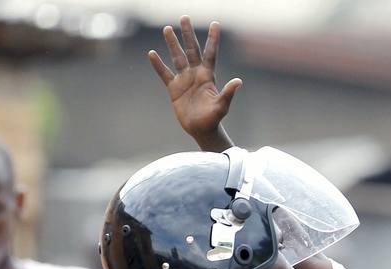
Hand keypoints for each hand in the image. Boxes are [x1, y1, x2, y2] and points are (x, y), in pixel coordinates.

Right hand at [148, 17, 240, 149]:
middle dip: (188, 34)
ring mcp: (184, 80)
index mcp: (208, 76)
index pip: (211, 53)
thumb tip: (238, 81)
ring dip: (172, 44)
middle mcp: (196, 74)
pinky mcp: (174, 89)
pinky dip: (158, 65)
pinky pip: (164, 74)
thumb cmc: (214, 118)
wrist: (201, 129)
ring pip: (177, 57)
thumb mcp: (222, 106)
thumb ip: (228, 93)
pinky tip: (152, 54)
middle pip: (192, 50)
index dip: (213, 39)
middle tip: (184, 17)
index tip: (215, 24)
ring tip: (167, 29)